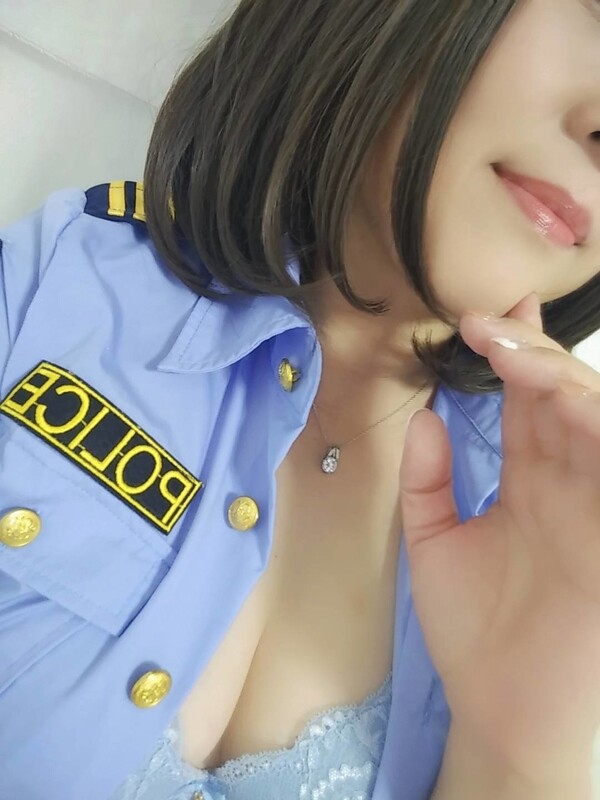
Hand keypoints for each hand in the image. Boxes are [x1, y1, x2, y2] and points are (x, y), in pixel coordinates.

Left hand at [399, 291, 599, 784]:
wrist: (500, 717)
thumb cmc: (474, 637)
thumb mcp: (435, 545)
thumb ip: (429, 483)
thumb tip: (422, 420)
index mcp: (532, 485)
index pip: (530, 404)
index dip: (512, 356)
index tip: (483, 318)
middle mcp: (571, 488)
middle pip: (564, 400)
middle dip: (533, 354)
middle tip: (491, 321)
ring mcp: (598, 511)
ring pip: (598, 423)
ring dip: (563, 382)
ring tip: (516, 351)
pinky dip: (598, 429)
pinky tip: (570, 399)